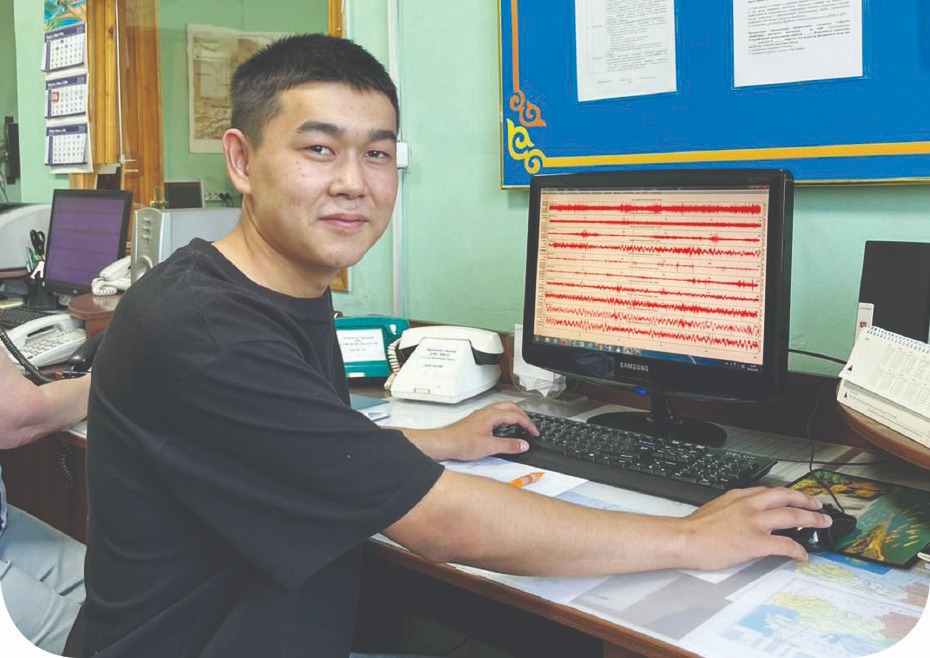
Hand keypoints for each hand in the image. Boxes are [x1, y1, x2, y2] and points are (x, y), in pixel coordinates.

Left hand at [401, 402, 536, 460]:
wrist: (443, 443)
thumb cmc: (460, 443)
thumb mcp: (489, 447)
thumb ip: (508, 445)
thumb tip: (523, 444)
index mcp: (491, 415)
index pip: (516, 415)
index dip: (528, 424)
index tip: (534, 432)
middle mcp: (486, 412)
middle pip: (510, 407)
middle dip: (523, 416)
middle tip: (530, 426)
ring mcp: (480, 415)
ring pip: (502, 409)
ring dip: (514, 415)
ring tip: (520, 426)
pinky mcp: (476, 421)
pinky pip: (495, 414)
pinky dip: (504, 419)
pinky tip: (503, 429)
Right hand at [677, 486, 830, 569]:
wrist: (685, 539)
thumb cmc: (694, 529)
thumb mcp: (714, 508)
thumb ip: (730, 508)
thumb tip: (736, 516)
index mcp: (738, 497)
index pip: (768, 491)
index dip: (785, 495)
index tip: (792, 497)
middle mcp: (749, 505)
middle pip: (786, 497)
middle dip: (805, 501)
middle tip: (817, 506)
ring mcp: (755, 523)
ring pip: (792, 516)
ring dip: (811, 520)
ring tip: (822, 524)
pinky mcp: (757, 542)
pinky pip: (786, 544)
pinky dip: (798, 550)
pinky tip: (802, 555)